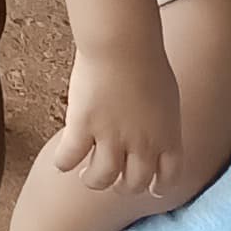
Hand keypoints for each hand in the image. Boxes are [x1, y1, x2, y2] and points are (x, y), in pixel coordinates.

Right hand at [47, 42, 184, 198]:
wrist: (123, 44)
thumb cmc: (147, 62)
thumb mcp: (167, 99)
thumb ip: (161, 123)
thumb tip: (153, 132)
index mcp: (167, 138)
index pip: (168, 178)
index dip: (158, 186)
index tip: (149, 186)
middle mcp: (142, 145)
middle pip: (134, 184)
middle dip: (123, 186)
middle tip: (112, 178)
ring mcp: (111, 138)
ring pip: (101, 179)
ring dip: (93, 180)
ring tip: (85, 174)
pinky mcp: (83, 127)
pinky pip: (69, 158)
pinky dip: (63, 163)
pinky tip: (62, 162)